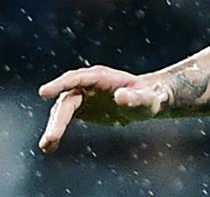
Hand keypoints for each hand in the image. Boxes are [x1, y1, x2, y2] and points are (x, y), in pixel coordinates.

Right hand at [38, 66, 170, 152]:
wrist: (145, 101)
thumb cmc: (150, 98)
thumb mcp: (148, 100)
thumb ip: (136, 98)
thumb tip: (120, 96)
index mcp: (102, 77)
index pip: (78, 78)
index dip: (61, 85)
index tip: (43, 93)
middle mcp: (87, 84)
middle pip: (67, 99)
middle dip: (57, 119)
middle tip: (50, 139)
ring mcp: (81, 95)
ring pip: (61, 110)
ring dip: (54, 127)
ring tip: (47, 146)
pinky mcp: (79, 108)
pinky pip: (63, 119)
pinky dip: (56, 132)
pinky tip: (49, 147)